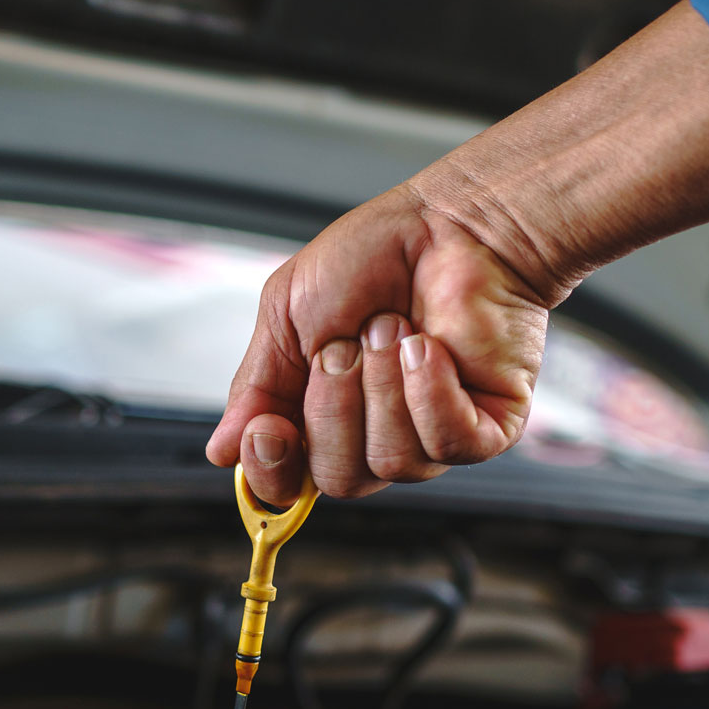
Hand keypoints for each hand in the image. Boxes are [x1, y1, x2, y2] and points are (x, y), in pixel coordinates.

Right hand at [205, 182, 561, 502]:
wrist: (446, 223)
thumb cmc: (373, 258)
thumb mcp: (285, 314)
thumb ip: (255, 387)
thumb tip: (222, 451)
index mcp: (321, 416)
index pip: (289, 485)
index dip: (274, 468)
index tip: (269, 428)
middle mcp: (375, 436)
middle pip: (336, 478)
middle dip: (334, 405)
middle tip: (346, 344)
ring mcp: (431, 437)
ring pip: (392, 461)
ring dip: (384, 386)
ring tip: (394, 328)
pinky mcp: (486, 429)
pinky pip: (447, 443)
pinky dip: (429, 391)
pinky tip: (427, 348)